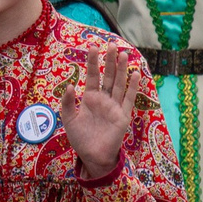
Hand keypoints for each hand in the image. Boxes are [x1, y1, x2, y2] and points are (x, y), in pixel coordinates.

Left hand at [58, 43, 137, 179]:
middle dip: (110, 61)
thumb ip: (67, 103)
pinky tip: (135, 74)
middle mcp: (103, 100)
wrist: (92, 156)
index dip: (93, 63)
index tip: (93, 47)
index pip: (93, 77)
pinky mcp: (123, 116)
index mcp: (90, 99)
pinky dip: (132, 87)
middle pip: (108, 77)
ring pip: (119, 84)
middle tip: (112, 44)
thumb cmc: (80, 138)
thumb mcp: (68, 119)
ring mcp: (114, 107)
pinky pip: (129, 99)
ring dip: (122, 70)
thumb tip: (70, 85)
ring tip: (124, 54)